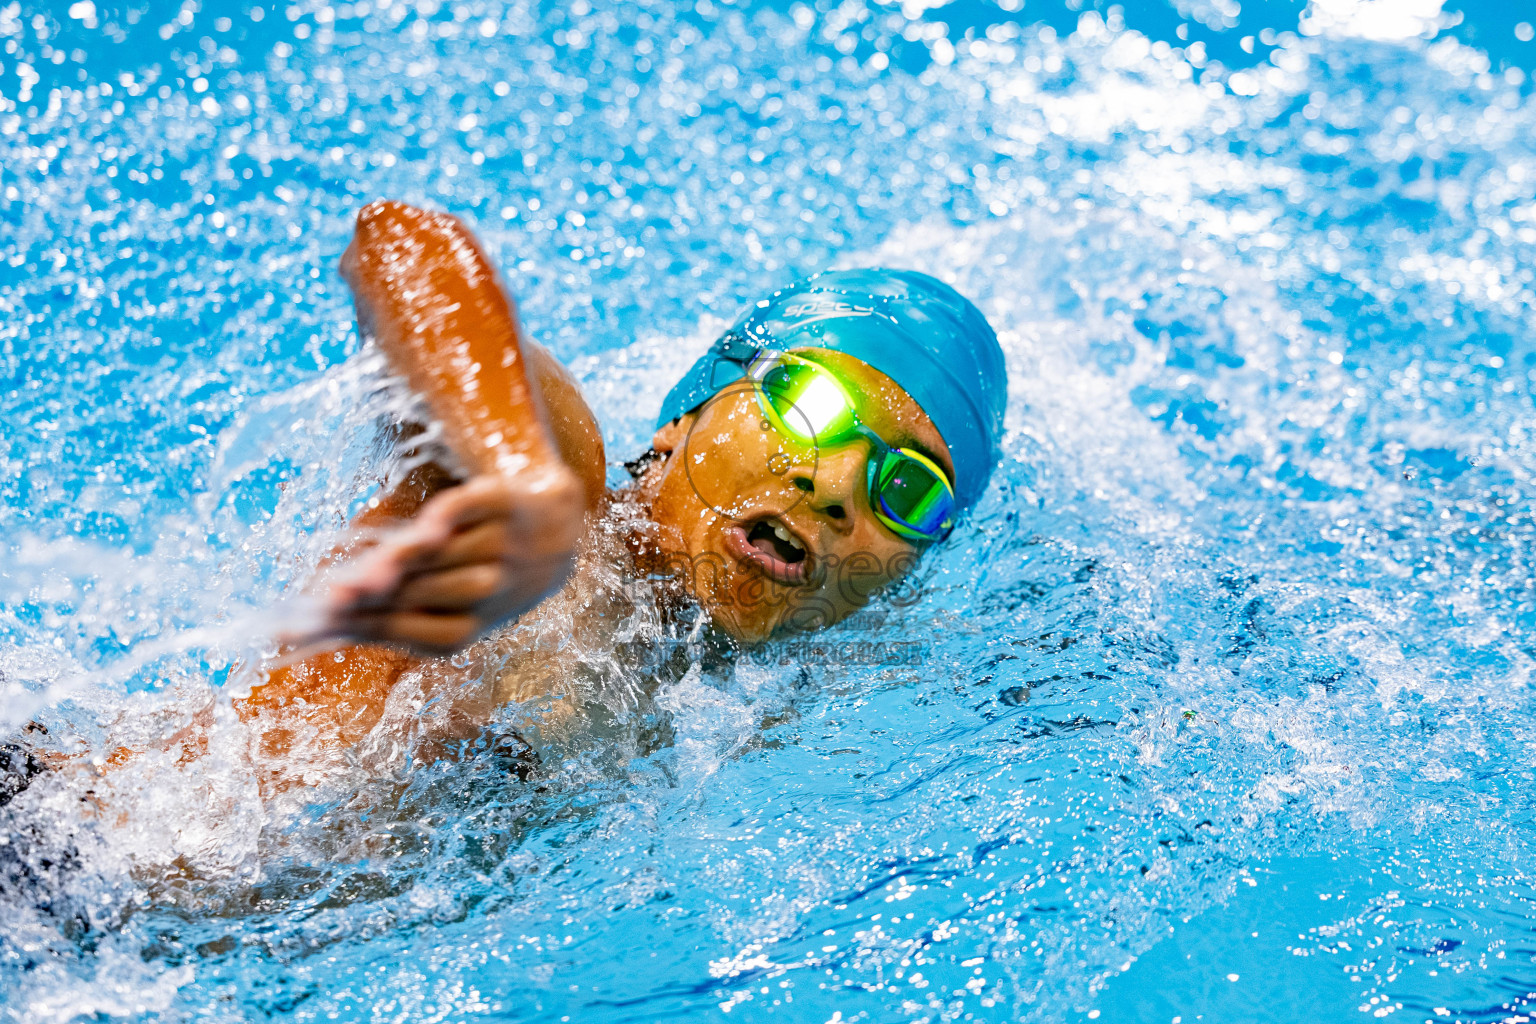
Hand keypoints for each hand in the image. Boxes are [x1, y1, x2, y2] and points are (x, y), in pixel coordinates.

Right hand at [321, 470, 584, 655]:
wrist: (561, 522)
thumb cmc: (478, 568)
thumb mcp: (437, 598)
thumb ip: (372, 611)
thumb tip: (284, 636)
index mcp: (470, 623)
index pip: (416, 633)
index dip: (371, 629)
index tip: (320, 624)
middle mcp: (491, 589)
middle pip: (426, 595)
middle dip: (376, 599)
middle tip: (328, 603)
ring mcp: (504, 546)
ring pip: (450, 557)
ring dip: (408, 564)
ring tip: (363, 575)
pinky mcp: (510, 500)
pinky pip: (481, 508)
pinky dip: (458, 517)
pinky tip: (430, 528)